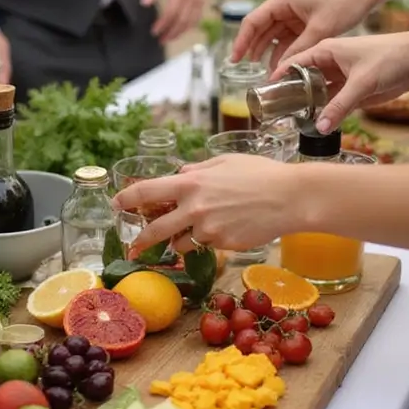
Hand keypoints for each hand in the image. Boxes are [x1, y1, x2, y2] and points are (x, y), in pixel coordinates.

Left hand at [112, 155, 297, 254]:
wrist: (291, 198)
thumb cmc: (261, 174)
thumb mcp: (224, 162)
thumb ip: (197, 169)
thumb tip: (180, 174)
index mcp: (190, 183)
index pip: (146, 192)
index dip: (126, 199)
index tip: (116, 205)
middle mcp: (194, 208)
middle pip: (154, 229)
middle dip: (140, 240)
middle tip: (132, 246)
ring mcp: (208, 230)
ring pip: (181, 242)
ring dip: (182, 238)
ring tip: (202, 226)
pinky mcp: (223, 245)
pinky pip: (206, 246)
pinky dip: (208, 240)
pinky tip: (227, 227)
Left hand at [141, 0, 204, 42]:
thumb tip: (144, 3)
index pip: (171, 12)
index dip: (163, 24)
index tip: (154, 31)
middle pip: (181, 20)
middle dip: (171, 32)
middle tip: (161, 40)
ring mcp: (198, 0)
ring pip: (190, 22)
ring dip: (180, 32)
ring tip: (169, 39)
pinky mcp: (202, 1)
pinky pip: (197, 18)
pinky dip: (189, 27)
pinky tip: (181, 31)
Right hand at [231, 0, 374, 68]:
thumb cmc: (345, 1)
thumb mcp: (320, 30)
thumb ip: (298, 50)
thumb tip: (281, 70)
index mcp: (282, 0)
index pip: (252, 22)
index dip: (241, 42)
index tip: (234, 60)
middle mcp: (284, 4)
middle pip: (260, 29)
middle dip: (254, 50)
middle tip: (246, 72)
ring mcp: (294, 11)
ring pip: (274, 35)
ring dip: (271, 52)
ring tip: (267, 74)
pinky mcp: (304, 18)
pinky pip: (288, 36)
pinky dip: (285, 50)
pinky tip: (284, 65)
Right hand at [275, 30, 408, 133]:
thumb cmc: (390, 56)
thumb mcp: (363, 82)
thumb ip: (340, 105)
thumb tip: (319, 126)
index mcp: (327, 49)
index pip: (295, 61)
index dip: (280, 75)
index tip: (265, 90)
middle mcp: (330, 63)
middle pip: (303, 79)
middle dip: (290, 92)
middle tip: (274, 109)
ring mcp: (341, 77)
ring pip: (317, 93)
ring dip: (307, 104)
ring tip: (290, 119)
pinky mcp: (352, 90)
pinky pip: (332, 103)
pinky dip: (324, 112)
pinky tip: (315, 123)